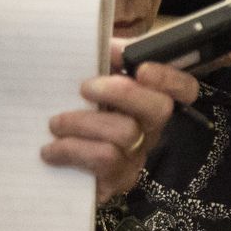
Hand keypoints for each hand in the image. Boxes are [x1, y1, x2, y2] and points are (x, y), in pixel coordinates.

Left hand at [43, 63, 197, 203]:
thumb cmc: (73, 110)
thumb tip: (108, 49)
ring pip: (125, 134)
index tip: (141, 69)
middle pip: (158, 108)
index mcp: (148, 99)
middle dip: (121, 92)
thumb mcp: (88, 78)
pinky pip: (103, 161)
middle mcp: (150, 128)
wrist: (47, 155)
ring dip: (83, 123)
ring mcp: (137, 156)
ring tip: (55, 123)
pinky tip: (50, 151)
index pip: (183, 88)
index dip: (170, 78)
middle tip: (84, 88)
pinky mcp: (119, 180)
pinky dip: (72, 151)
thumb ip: (102, 58)